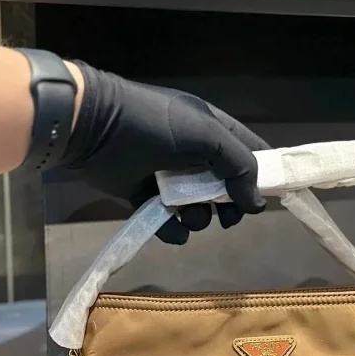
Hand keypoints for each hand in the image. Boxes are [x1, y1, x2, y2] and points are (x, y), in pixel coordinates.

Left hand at [61, 63, 267, 244]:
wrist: (90, 128)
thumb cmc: (151, 125)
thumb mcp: (204, 134)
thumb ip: (237, 164)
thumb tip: (255, 203)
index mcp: (211, 129)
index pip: (249, 151)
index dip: (262, 174)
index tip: (264, 200)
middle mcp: (193, 153)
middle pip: (226, 187)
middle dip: (228, 206)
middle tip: (225, 218)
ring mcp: (168, 175)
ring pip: (198, 207)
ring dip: (199, 219)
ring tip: (188, 218)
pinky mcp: (143, 194)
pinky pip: (168, 220)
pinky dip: (174, 230)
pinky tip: (174, 230)